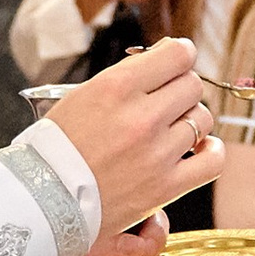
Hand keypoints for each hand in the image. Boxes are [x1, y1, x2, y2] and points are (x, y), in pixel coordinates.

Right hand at [38, 41, 210, 232]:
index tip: (175, 62)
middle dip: (181, 89)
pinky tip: (199, 149)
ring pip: (202, 119)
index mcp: (116, 87)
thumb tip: (169, 57)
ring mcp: (157, 153)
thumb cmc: (58, 147)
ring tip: (171, 130)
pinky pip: (212, 160)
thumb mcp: (83, 95)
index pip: (178, 55)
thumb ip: (127, 76)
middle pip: (193, 85)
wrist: (42, 200)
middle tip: (165, 101)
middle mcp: (141, 117)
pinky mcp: (165, 187)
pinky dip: (210, 151)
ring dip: (190, 120)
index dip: (180, 55)